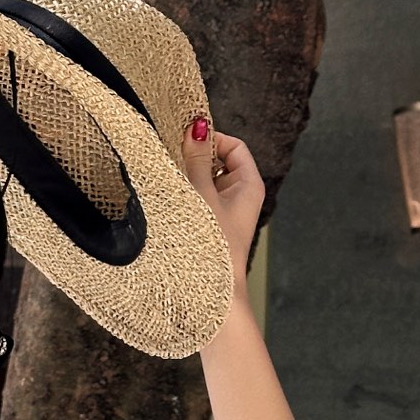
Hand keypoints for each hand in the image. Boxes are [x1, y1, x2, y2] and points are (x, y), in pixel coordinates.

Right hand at [180, 120, 265, 303]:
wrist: (211, 293)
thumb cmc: (213, 246)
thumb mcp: (202, 194)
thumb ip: (198, 159)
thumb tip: (198, 126)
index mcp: (249, 185)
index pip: (234, 146)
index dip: (212, 139)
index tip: (187, 141)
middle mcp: (240, 197)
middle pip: (219, 163)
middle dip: (196, 160)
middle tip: (174, 159)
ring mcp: (225, 213)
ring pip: (205, 183)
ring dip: (188, 180)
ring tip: (172, 183)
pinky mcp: (211, 227)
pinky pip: (198, 202)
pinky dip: (185, 197)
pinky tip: (171, 203)